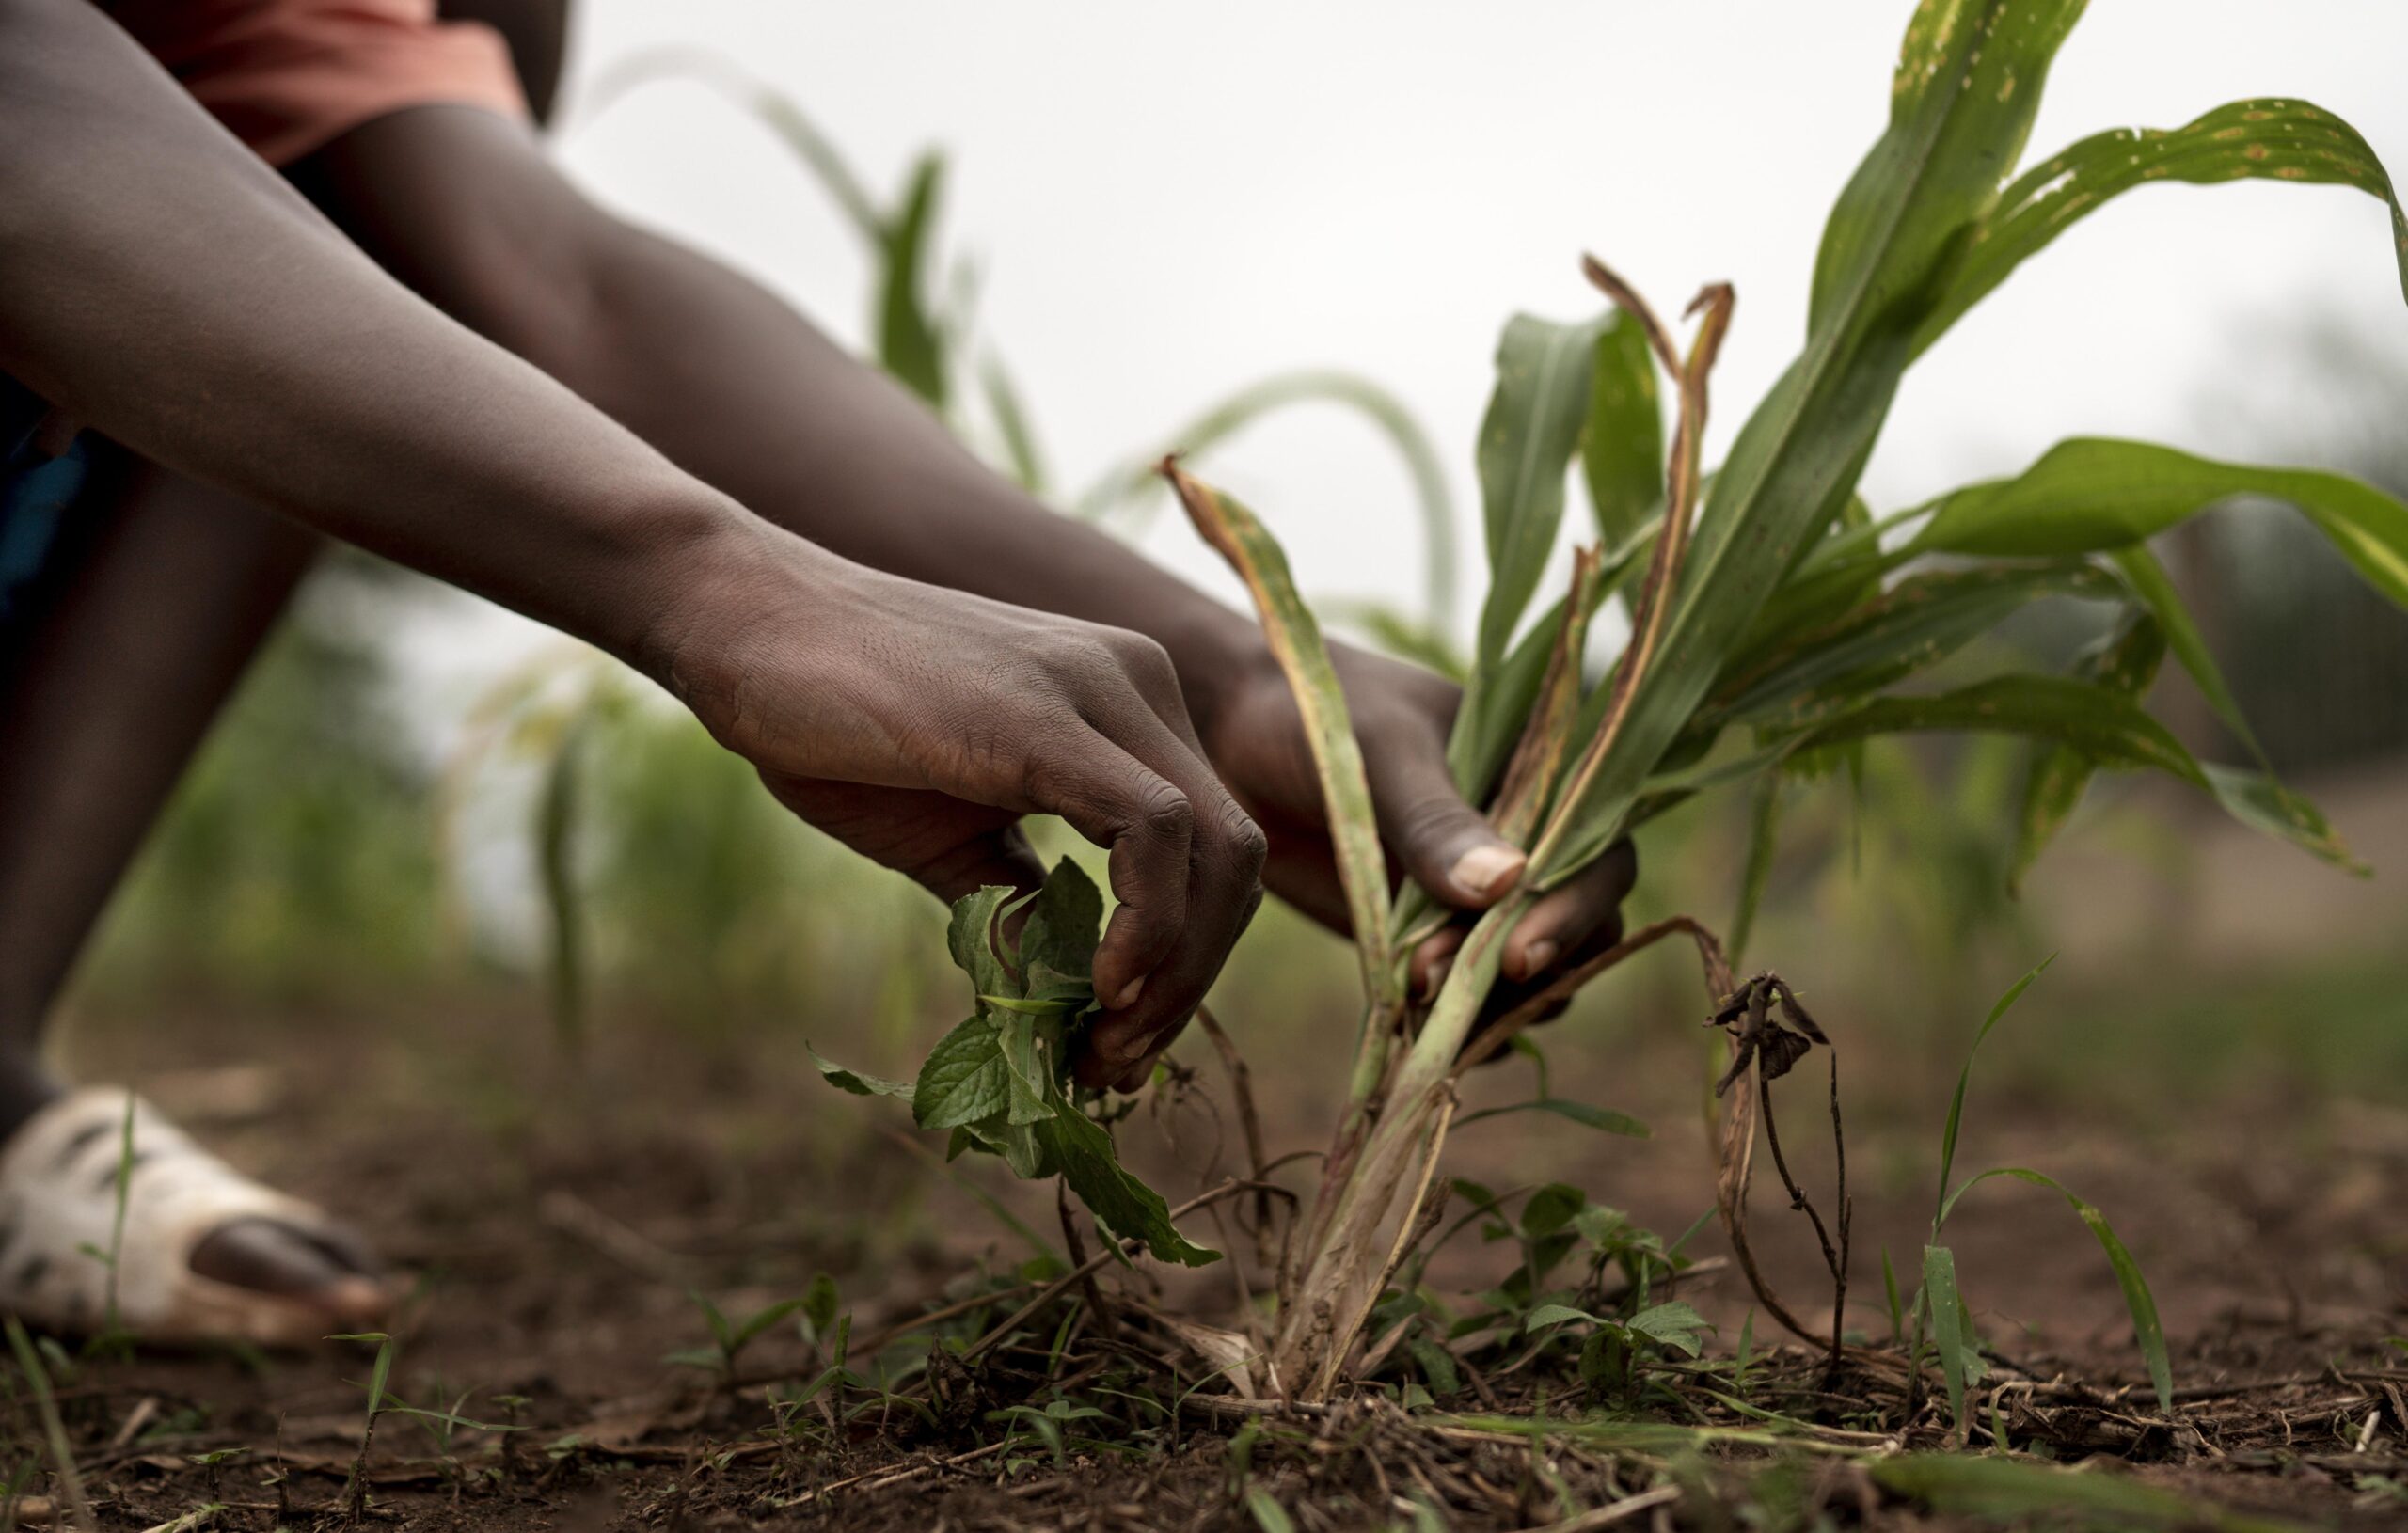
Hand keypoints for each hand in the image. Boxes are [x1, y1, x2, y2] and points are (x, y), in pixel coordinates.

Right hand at [652, 533, 1266, 1087]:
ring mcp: (1103, 689)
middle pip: (1235, 856)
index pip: (1211, 847)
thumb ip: (1014, 902)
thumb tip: (1057, 998)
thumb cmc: (831, 720)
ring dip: (1178, 971)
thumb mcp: (946, 833)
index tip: (1117, 1038)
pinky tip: (1096, 985)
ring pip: (1219, 847)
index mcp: (1126, 705)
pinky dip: (1150, 924)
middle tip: (1118, 1061)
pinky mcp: (1049, 716)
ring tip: (1105, 1042)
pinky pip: (1156, 830)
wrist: (742, 623)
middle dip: (1194, 979)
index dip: (1187, 958)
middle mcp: (1137, 684)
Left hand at [1203, 636, 1638, 1010]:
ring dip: (1494, 1001)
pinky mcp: (1427, 935)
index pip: (1594, 851)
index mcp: (1536, 774)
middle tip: (1456, 983)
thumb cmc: (1315, 716)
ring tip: (1419, 1000)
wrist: (1229, 741)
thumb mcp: (1378, 754)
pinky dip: (1456, 1020)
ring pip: (1529, 970)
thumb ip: (1436, 819)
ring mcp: (1475, 893)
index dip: (1575, 907)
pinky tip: (1412, 1028)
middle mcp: (1522, 838)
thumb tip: (1508, 883)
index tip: (1517, 952)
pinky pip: (1468, 993)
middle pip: (1579, 923)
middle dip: (1532, 964)